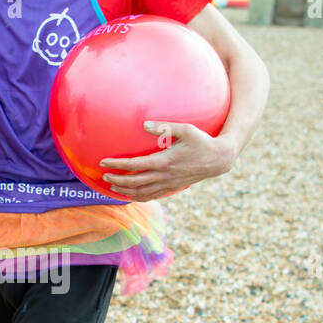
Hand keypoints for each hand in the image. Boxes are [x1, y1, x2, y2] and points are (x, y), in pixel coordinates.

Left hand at [101, 121, 234, 199]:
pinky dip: (139, 197)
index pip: (135, 165)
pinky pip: (152, 196)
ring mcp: (169, 184)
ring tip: (112, 188)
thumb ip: (164, 127)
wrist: (218, 159)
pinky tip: (131, 195)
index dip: (117, 165)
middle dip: (117, 180)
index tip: (104, 162)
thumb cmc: (202, 141)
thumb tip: (144, 124)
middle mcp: (165, 175)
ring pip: (142, 192)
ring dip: (125, 191)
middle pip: (135, 182)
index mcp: (165, 161)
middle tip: (104, 176)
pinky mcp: (173, 187)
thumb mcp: (185, 129)